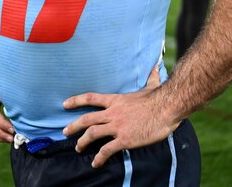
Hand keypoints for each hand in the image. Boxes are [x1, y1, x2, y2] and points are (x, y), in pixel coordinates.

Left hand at [61, 64, 178, 167]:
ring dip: (82, 142)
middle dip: (73, 126)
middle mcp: (113, 113)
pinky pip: (107, 150)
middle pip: (86, 118)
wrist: (166, 108)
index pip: (91, 98)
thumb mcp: (151, 86)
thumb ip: (150, 78)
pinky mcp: (124, 139)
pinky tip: (96, 163)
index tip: (65, 104)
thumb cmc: (159, 98)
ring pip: (92, 134)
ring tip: (78, 148)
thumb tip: (156, 67)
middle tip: (65, 132)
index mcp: (116, 100)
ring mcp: (117, 126)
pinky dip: (99, 158)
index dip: (76, 101)